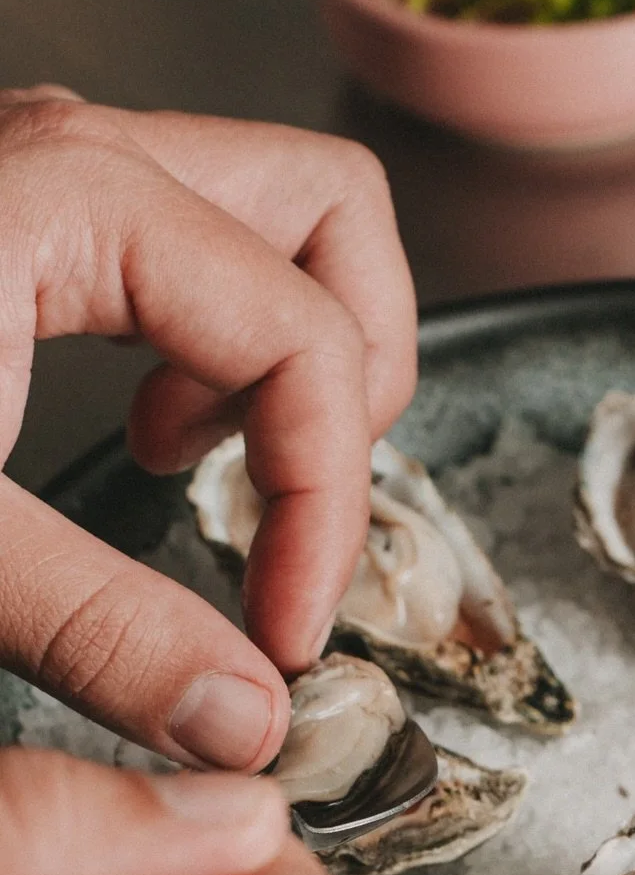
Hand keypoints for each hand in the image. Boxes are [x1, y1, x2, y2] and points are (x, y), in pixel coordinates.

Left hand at [0, 88, 416, 770]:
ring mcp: (62, 172)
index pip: (306, 344)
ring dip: (297, 350)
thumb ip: (100, 630)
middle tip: (304, 505)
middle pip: (333, 215)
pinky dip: (223, 342)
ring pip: (281, 216)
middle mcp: (88, 157)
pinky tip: (160, 434)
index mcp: (78, 201)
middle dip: (356, 377)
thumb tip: (243, 718)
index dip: (325, 504)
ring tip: (222, 469)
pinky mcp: (36, 214)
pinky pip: (202, 244)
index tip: (287, 634)